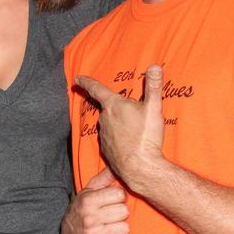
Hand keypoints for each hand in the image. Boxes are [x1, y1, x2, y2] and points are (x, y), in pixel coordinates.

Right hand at [61, 166, 128, 233]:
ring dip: (120, 230)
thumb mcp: (88, 193)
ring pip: (125, 229)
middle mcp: (89, 218)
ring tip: (110, 228)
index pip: (120, 195)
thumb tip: (117, 165)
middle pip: (124, 212)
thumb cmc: (82, 211)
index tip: (112, 202)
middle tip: (111, 217)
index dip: (119, 198)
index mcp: (87, 201)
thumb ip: (103, 178)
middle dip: (120, 214)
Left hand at [76, 65, 164, 191]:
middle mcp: (104, 119)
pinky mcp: (106, 150)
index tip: (78, 78)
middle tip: (135, 114)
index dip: (87, 82)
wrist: (140, 167)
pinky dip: (119, 139)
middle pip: (108, 108)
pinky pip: (111, 139)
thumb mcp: (153, 108)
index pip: (97, 89)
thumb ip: (154, 86)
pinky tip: (131, 143)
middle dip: (118, 108)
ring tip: (136, 130)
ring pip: (110, 124)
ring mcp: (103, 136)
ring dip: (119, 124)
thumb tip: (155, 66)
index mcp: (113, 105)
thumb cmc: (146, 136)